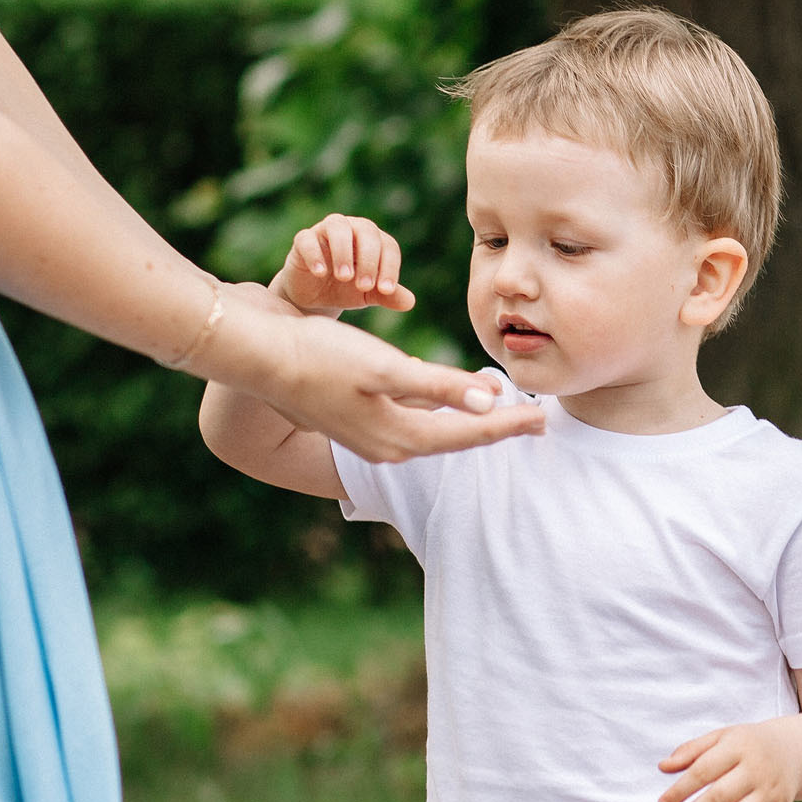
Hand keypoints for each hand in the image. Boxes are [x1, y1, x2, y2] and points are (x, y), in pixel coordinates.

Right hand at [216, 283, 540, 461]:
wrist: (257, 357)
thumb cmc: (320, 357)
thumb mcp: (385, 367)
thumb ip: (438, 386)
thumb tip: (489, 401)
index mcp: (400, 436)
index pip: (470, 434)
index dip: (509, 425)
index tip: (544, 418)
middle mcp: (388, 445)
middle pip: (457, 438)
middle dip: (496, 428)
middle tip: (536, 419)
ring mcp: (370, 435)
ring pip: (434, 431)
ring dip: (468, 421)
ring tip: (501, 410)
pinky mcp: (356, 418)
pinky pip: (412, 420)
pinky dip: (437, 410)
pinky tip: (446, 398)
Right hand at [274, 214, 415, 315]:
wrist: (313, 298)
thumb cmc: (346, 290)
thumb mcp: (368, 296)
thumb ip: (387, 296)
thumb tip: (410, 302)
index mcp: (373, 240)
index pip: (388, 245)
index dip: (389, 267)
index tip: (386, 291)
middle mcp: (351, 229)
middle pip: (366, 230)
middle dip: (368, 259)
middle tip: (364, 286)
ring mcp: (325, 232)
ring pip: (337, 225)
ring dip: (343, 250)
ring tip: (345, 277)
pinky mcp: (303, 241)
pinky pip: (307, 239)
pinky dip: (315, 254)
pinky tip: (320, 273)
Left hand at [657, 721, 801, 801]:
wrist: (793, 751)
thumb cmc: (746, 745)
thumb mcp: (721, 736)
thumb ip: (691, 750)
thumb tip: (663, 767)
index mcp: (738, 747)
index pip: (704, 770)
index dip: (681, 789)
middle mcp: (757, 770)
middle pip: (720, 797)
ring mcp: (770, 793)